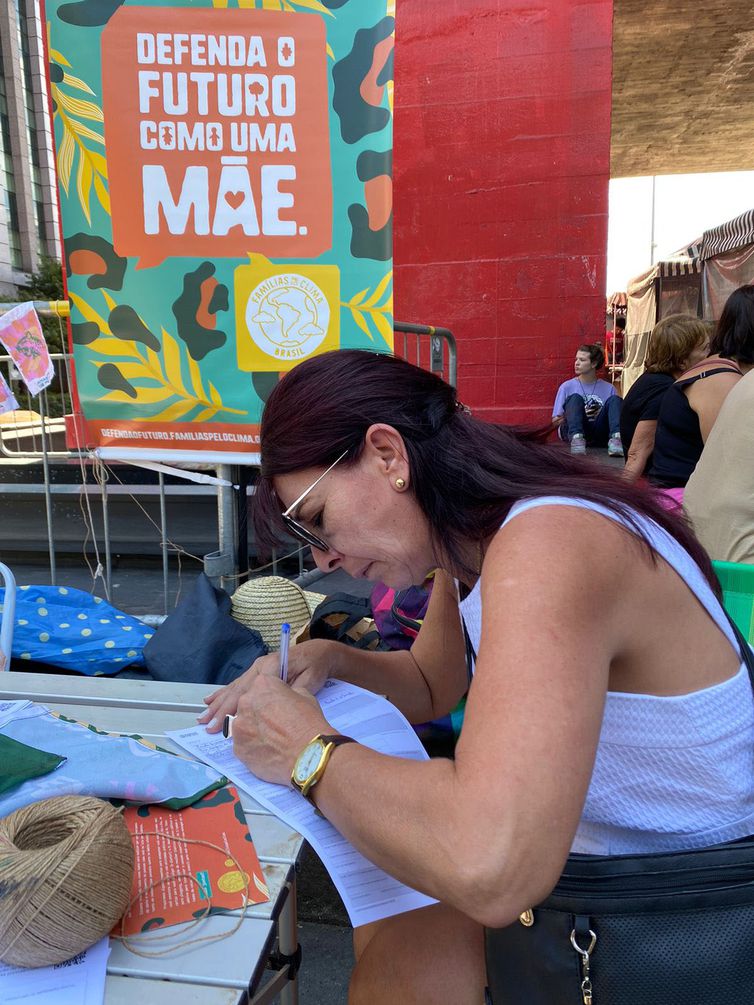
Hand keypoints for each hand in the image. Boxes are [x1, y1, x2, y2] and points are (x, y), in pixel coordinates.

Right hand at [198, 639, 338, 731]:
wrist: (319, 654)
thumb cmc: (315, 668)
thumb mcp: (307, 682)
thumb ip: (290, 692)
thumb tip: (273, 707)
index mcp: (269, 666)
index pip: (246, 691)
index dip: (232, 709)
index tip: (221, 724)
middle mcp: (259, 666)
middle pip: (236, 690)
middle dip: (220, 710)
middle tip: (207, 725)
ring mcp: (257, 669)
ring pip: (234, 688)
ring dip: (218, 703)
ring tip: (204, 716)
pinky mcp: (258, 672)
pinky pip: (238, 685)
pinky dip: (224, 694)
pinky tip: (211, 700)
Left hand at [231, 675, 328, 784]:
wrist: (308, 756)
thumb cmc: (309, 723)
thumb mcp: (305, 695)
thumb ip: (287, 692)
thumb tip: (282, 698)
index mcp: (262, 684)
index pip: (263, 685)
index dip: (273, 695)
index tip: (279, 704)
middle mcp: (245, 702)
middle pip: (249, 703)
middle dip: (260, 711)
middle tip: (275, 723)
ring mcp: (239, 726)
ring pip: (244, 724)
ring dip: (254, 728)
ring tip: (272, 739)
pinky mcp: (238, 747)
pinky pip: (243, 743)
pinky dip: (253, 746)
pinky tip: (268, 751)